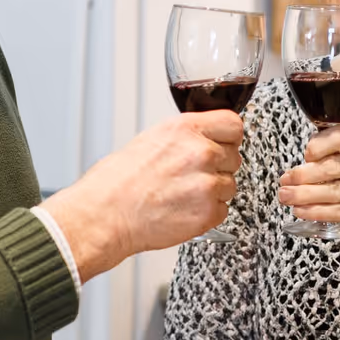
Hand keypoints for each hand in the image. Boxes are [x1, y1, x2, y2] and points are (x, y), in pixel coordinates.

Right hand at [43, 111, 243, 281]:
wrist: (105, 215)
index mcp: (184, 129)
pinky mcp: (208, 212)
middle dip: (217, 167)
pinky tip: (183, 209)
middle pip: (234, 156)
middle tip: (190, 176)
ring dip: (212, 192)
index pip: (233, 124)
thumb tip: (203, 140)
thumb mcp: (150, 140)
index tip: (221, 144)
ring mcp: (207, 184)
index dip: (228, 137)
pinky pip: (223, 210)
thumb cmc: (116, 182)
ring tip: (182, 195)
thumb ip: (184, 137)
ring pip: (230, 185)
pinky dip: (207, 214)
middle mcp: (200, 153)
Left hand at [276, 123, 339, 244]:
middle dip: (301, 174)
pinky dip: (315, 212)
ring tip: (285, 196)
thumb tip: (308, 155)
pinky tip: (301, 211)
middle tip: (284, 180)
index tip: (305, 156)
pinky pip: (339, 211)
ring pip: (332, 190)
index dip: (316, 146)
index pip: (339, 136)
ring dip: (302, 195)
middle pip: (331, 166)